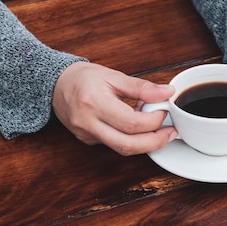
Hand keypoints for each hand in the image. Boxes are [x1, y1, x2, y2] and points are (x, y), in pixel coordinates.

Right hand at [52, 62, 177, 154]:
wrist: (55, 84)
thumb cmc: (83, 77)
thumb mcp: (113, 76)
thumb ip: (141, 87)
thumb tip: (166, 92)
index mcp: (94, 103)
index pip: (131, 123)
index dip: (153, 120)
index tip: (164, 111)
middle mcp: (88, 123)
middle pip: (127, 145)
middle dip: (155, 141)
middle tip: (171, 132)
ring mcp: (86, 135)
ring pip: (122, 150)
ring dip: (146, 143)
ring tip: (159, 131)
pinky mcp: (87, 141)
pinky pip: (114, 145)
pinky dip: (131, 139)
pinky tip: (139, 129)